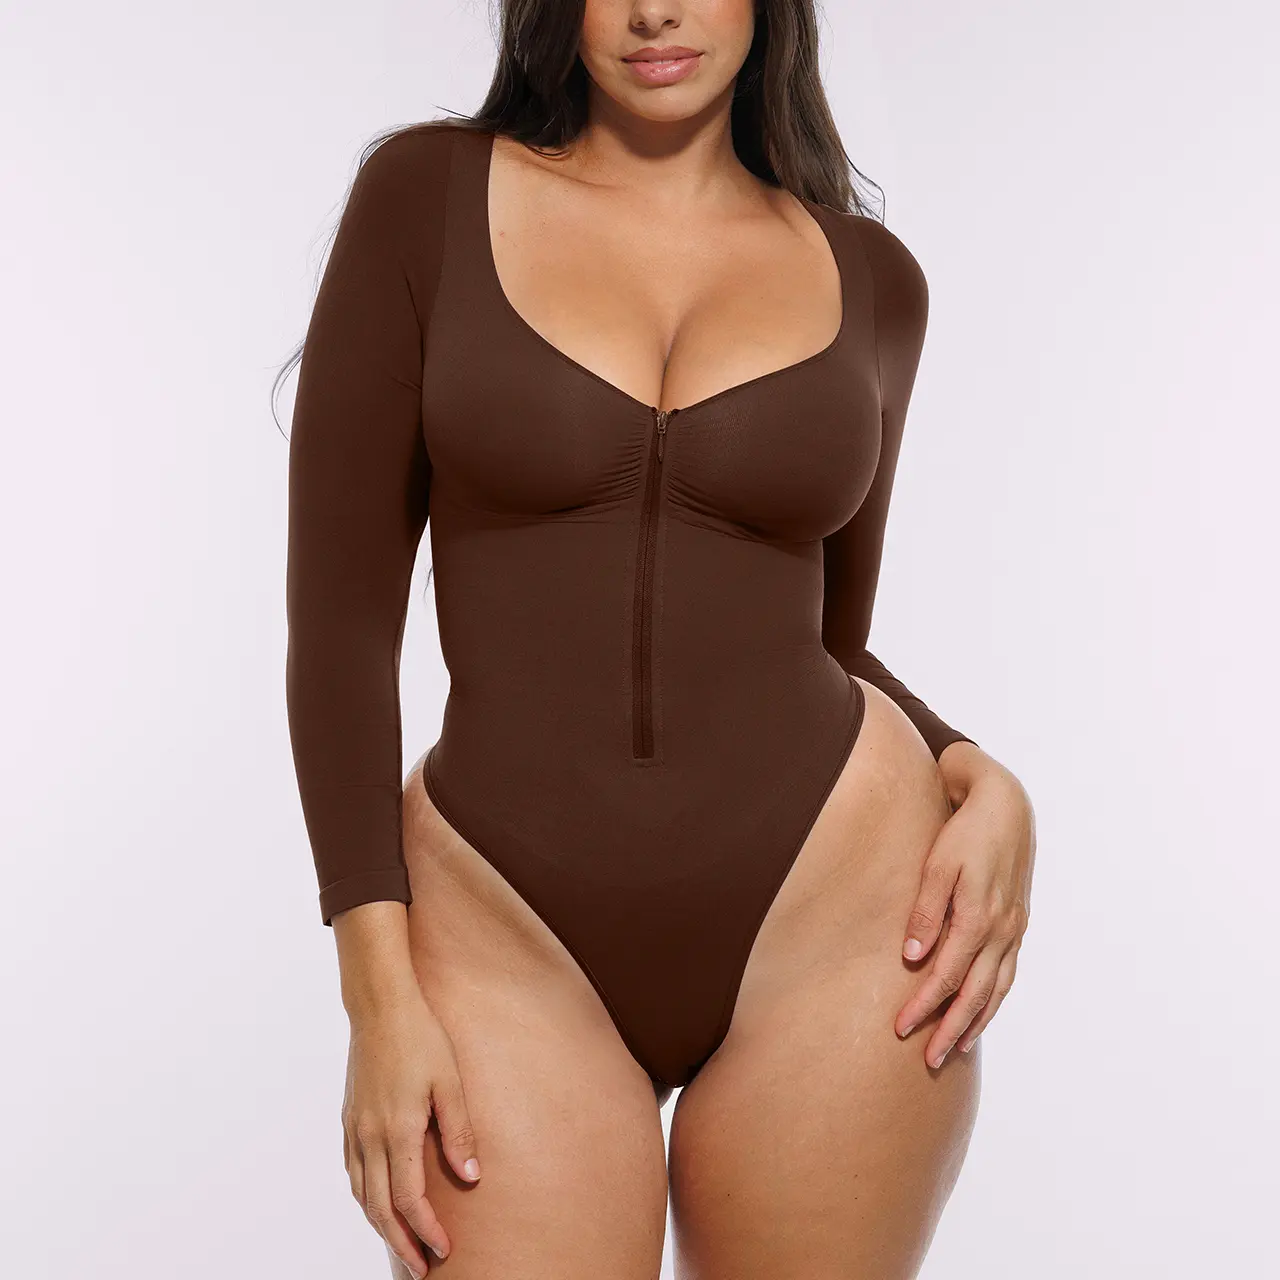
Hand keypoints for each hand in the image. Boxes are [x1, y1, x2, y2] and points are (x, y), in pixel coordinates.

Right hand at [342, 990, 480, 1276]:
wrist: (380, 1006)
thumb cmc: (421, 1037)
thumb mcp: (451, 1081)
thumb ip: (460, 1132)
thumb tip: (472, 1178)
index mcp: (397, 1131)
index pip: (408, 1200)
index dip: (425, 1230)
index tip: (444, 1251)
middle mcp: (369, 1136)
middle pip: (379, 1208)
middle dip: (401, 1242)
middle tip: (422, 1267)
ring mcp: (354, 1128)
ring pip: (361, 1194)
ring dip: (381, 1224)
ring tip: (402, 1242)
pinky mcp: (349, 1118)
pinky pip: (353, 1171)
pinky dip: (366, 1197)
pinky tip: (379, 1200)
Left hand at [894, 741, 1034, 1067]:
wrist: (1005, 804)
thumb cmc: (963, 830)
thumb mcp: (938, 863)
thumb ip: (926, 910)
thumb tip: (912, 957)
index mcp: (978, 916)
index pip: (946, 976)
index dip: (923, 1006)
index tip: (900, 1029)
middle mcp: (1001, 929)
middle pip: (974, 993)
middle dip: (949, 1029)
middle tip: (926, 1060)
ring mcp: (1013, 929)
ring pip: (996, 989)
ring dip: (974, 1022)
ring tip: (953, 1050)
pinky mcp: (1017, 923)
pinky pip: (1007, 973)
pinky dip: (994, 998)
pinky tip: (981, 1012)